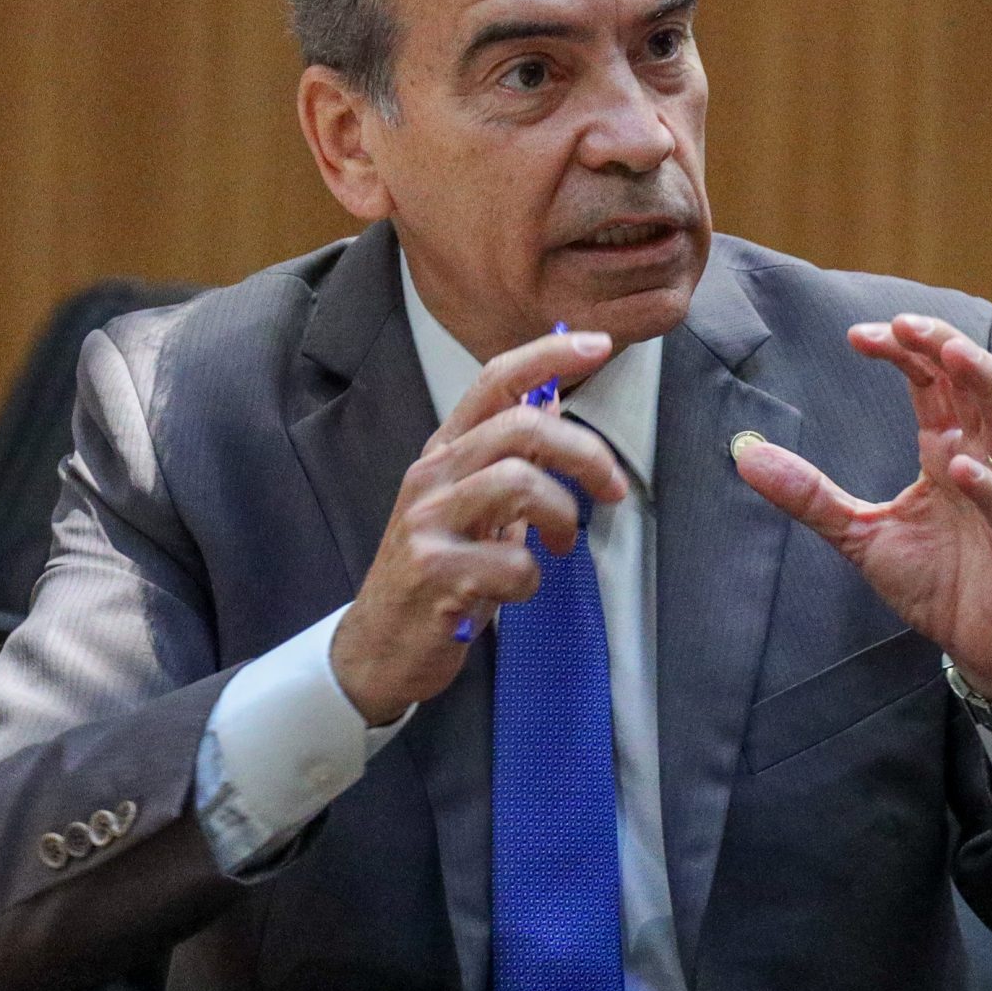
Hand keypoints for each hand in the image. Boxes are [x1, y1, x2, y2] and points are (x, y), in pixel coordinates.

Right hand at [331, 329, 629, 724]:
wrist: (378, 646)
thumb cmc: (437, 573)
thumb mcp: (471, 505)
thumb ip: (507, 457)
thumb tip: (552, 401)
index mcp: (444, 452)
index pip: (494, 380)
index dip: (549, 355)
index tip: (599, 344)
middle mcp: (432, 477)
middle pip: (521, 427)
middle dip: (584, 454)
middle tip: (613, 489)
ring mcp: (428, 522)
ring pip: (518, 483)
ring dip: (560, 516)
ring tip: (559, 545)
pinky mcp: (434, 572)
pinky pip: (512, 562)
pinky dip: (531, 579)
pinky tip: (514, 591)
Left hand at [735, 314, 991, 709]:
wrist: (988, 648)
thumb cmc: (940, 583)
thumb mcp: (861, 534)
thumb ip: (811, 495)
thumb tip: (745, 456)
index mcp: (949, 448)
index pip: (932, 381)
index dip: (903, 350)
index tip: (857, 335)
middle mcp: (985, 460)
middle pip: (975, 384)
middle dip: (944, 346)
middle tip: (905, 322)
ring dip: (985, 385)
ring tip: (951, 354)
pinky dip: (990, 487)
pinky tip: (960, 466)